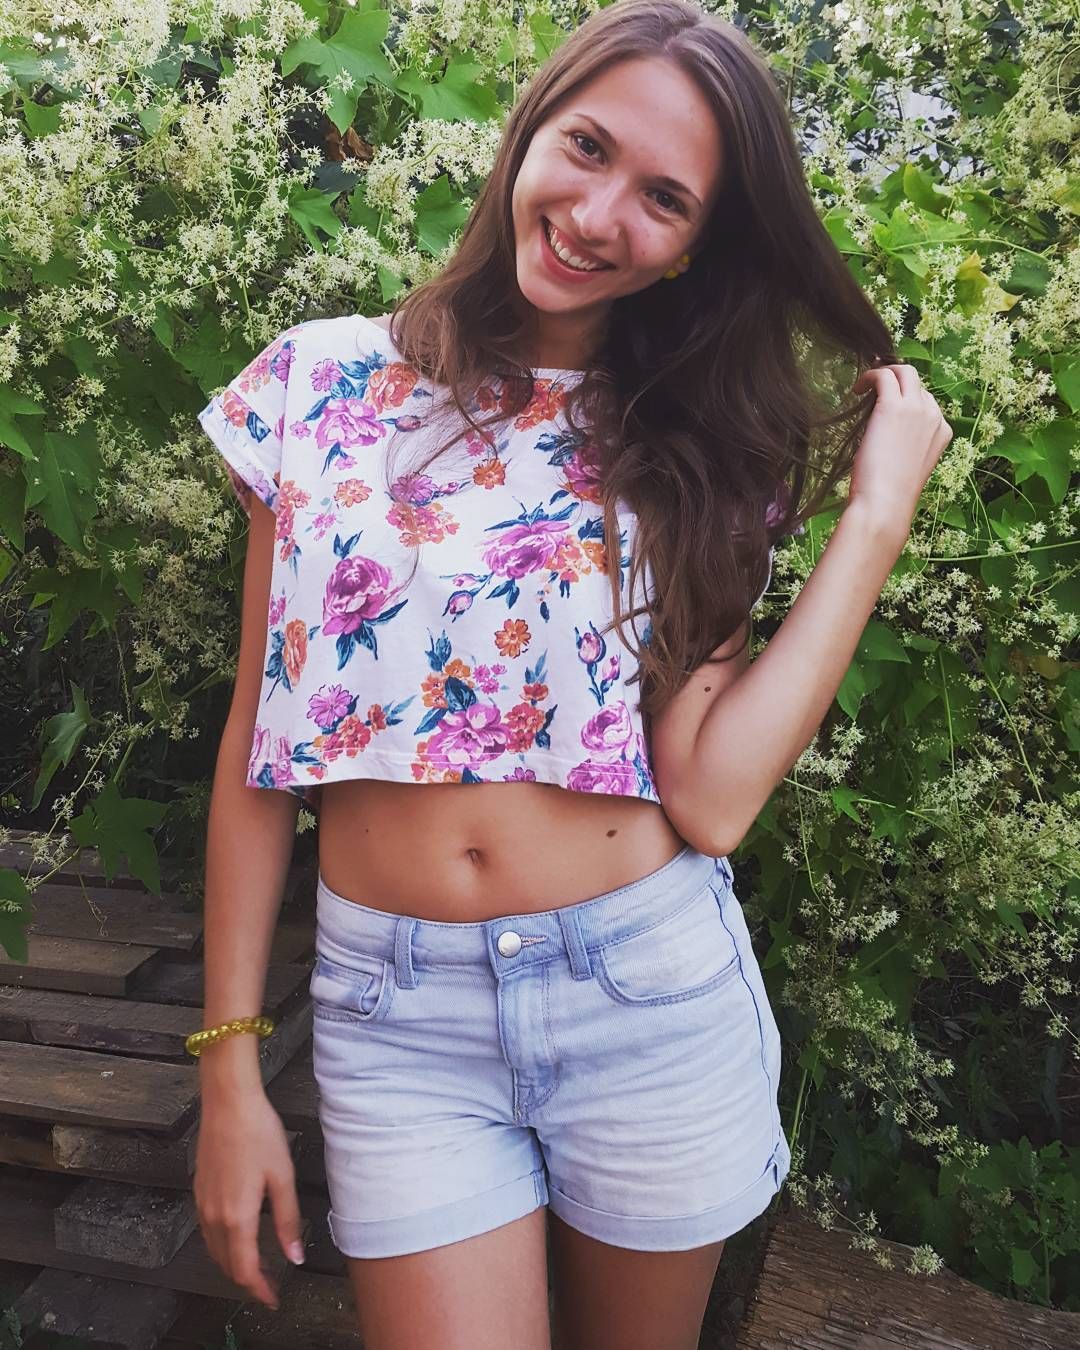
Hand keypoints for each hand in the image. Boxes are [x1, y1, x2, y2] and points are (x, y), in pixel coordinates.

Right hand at [194, 1090, 303, 1309]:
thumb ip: (287, 1220)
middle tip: (269, 1285)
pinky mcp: (199, 1191)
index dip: (258, 1289)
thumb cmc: (258, 1134)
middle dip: (247, 1280)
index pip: (244, 1270)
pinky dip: (222, 1246)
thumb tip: (294, 1256)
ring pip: (214, 1250)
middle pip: (226, 1264)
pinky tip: (237, 1238)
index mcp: (237, 1217)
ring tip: (257, 1266)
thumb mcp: (283, 1177)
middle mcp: (214, 1217)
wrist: (228, 1104)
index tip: (273, 1298)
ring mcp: (202, 1204)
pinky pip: (208, 1232)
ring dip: (233, 1264)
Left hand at [847, 363, 952, 536]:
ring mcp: (917, 409)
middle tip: (876, 383)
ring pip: (905, 372)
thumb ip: (905, 445)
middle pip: (918, 383)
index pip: (927, 403)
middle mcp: (934, 417)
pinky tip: (856, 389)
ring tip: (865, 384)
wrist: (885, 504)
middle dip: (898, 378)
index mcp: (942, 432)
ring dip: (884, 372)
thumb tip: (886, 436)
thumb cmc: (890, 495)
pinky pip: (884, 376)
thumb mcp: (907, 466)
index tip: (886, 402)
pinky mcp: (893, 407)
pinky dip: (869, 376)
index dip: (906, 399)